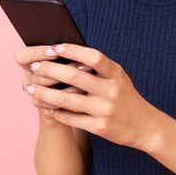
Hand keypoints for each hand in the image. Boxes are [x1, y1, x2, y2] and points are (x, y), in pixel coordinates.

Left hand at [24, 43, 159, 149]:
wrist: (145, 126)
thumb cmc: (125, 97)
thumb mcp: (118, 77)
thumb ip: (99, 67)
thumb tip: (67, 51)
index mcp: (116, 73)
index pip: (93, 57)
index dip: (73, 50)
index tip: (53, 47)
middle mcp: (111, 90)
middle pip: (75, 76)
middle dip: (50, 70)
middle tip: (33, 66)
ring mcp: (105, 110)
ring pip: (68, 100)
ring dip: (45, 93)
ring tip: (30, 88)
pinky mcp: (100, 128)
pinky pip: (72, 119)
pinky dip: (56, 112)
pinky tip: (45, 107)